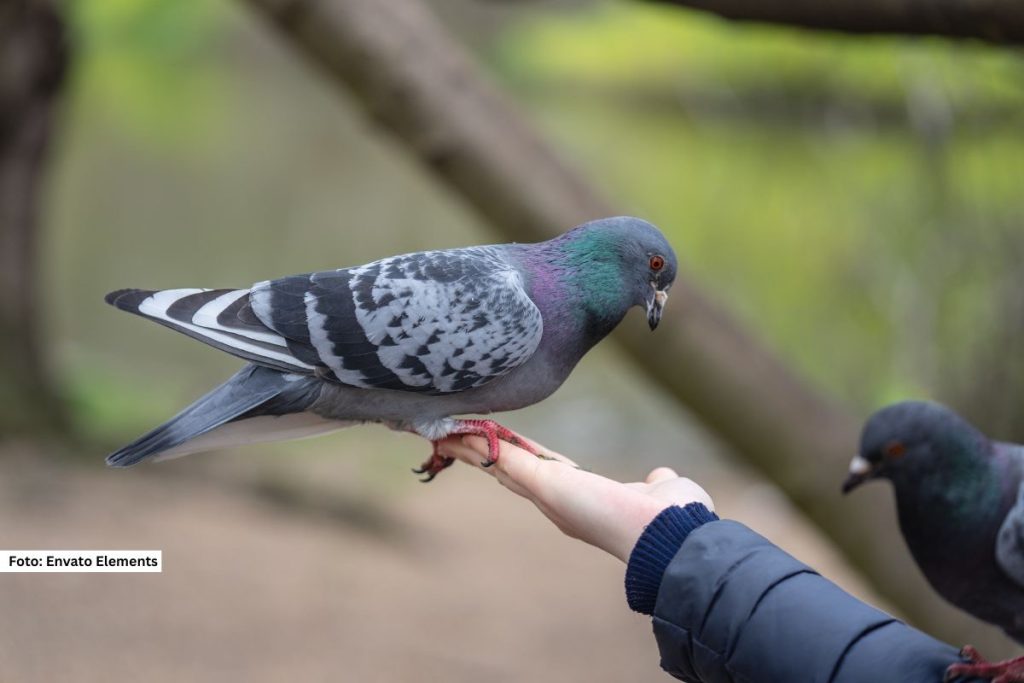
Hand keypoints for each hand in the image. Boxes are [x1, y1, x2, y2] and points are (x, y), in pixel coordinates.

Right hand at [437, 436, 713, 562]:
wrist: (666, 535)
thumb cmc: (670, 519)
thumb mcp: (661, 490)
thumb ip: (654, 483)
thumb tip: (659, 477)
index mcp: (580, 501)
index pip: (541, 474)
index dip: (519, 459)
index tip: (503, 447)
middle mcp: (557, 502)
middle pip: (509, 472)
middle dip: (482, 455)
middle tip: (456, 440)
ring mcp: (546, 493)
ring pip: (498, 464)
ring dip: (470, 448)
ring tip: (445, 432)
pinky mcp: (541, 483)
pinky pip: (500, 457)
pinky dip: (474, 445)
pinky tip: (453, 432)